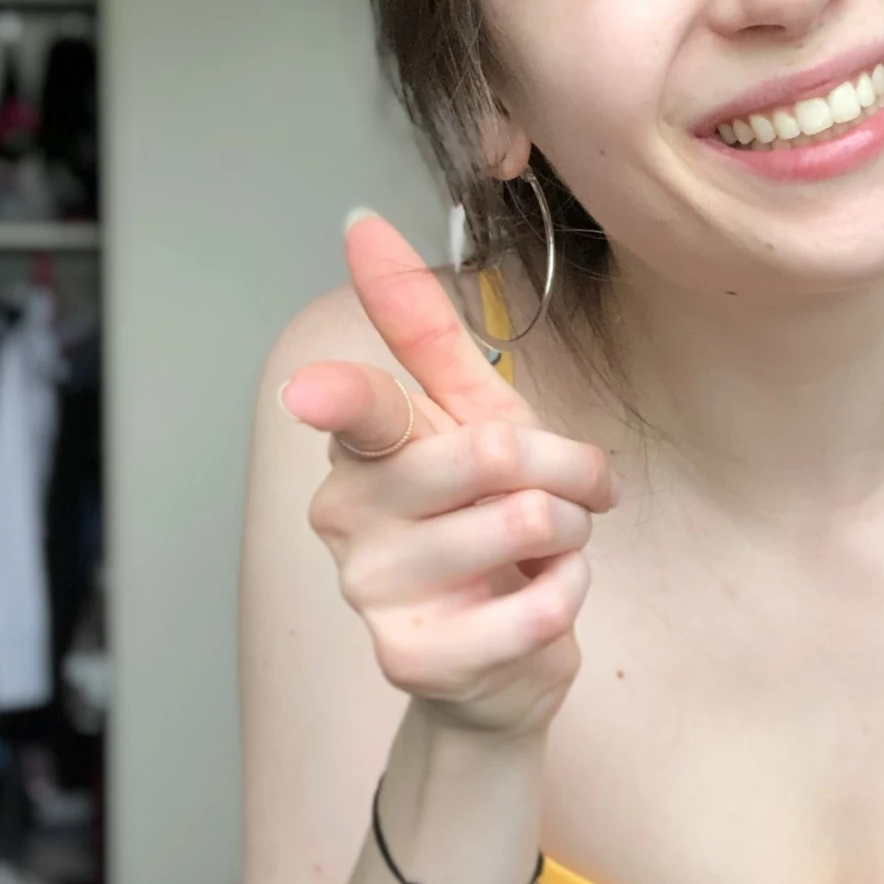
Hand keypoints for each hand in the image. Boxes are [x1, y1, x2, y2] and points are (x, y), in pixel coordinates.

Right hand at [279, 213, 615, 737]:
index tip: (310, 389)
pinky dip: (569, 593)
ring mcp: (372, 592)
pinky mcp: (415, 660)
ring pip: (528, 521)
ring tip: (542, 552)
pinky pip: (541, 605)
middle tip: (570, 493)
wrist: (501, 657)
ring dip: (572, 533)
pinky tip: (539, 601)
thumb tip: (358, 224)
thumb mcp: (471, 416)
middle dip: (567, 467)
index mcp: (364, 449)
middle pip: (490, 452)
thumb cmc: (488, 525)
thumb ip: (423, 329)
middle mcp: (348, 516)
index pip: (356, 410)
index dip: (339, 396)